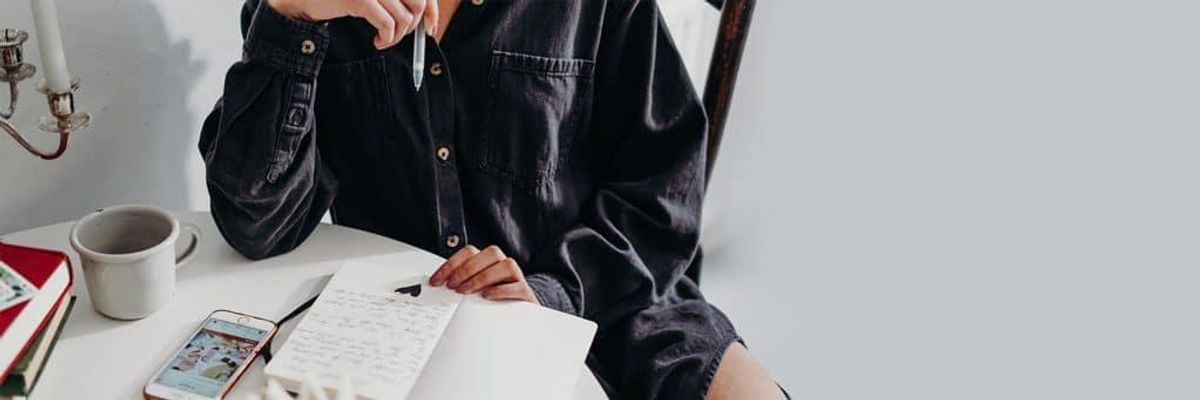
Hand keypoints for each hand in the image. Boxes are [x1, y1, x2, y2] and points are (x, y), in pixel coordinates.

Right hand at [267, 0, 438, 48]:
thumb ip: (397, 0)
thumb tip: (428, 20)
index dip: (432, 11)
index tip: (430, 28)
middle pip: (418, 3)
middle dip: (413, 26)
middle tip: (398, 35)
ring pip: (404, 18)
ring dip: (397, 36)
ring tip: (384, 39)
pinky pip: (388, 25)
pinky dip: (387, 39)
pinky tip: (377, 42)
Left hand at [429, 245, 539, 304]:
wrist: (517, 314)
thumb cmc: (492, 299)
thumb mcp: (473, 289)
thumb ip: (460, 283)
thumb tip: (439, 285)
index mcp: (488, 260)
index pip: (469, 252)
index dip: (450, 265)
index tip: (436, 281)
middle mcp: (503, 264)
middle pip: (490, 253)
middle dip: (467, 269)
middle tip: (452, 286)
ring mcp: (516, 277)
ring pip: (506, 265)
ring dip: (483, 277)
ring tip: (467, 291)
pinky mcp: (525, 292)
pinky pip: (517, 286)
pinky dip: (501, 290)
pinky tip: (487, 296)